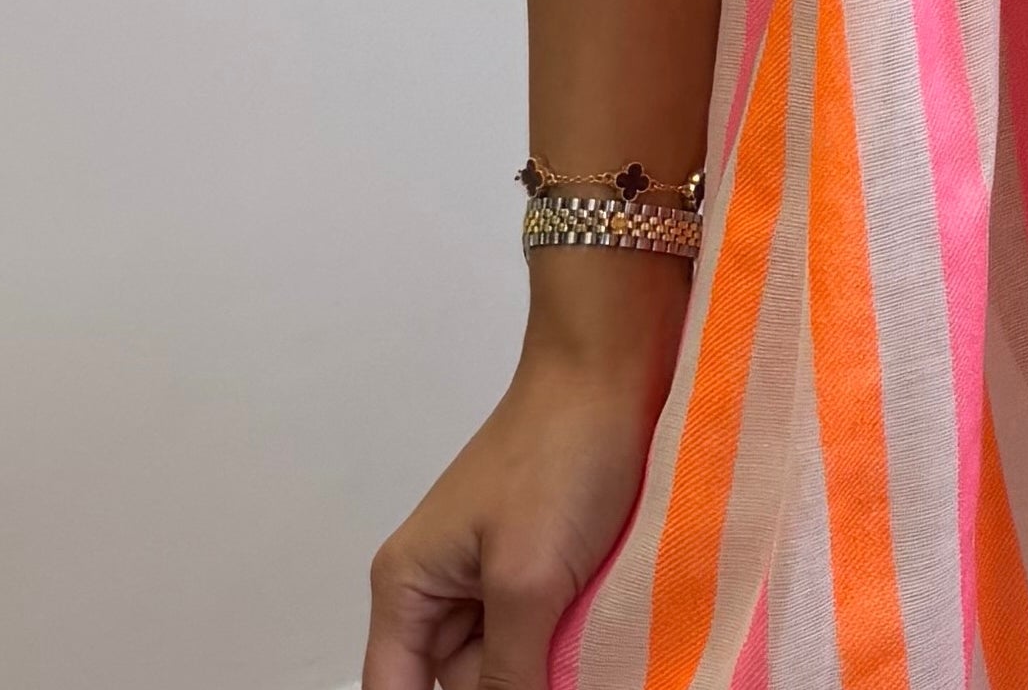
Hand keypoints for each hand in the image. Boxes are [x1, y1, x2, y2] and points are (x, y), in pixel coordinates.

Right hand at [361, 269, 686, 689]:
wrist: (619, 369)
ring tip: (584, 625)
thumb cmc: (562, 452)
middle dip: (515, 682)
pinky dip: (576, 638)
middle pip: (464, 680)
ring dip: (553, 663)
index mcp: (408, 588)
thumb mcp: (529, 581)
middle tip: (561, 655)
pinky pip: (550, 629)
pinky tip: (605, 628)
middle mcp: (444, 586)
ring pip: (514, 659)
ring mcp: (498, 574)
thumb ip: (509, 669)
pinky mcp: (548, 563)